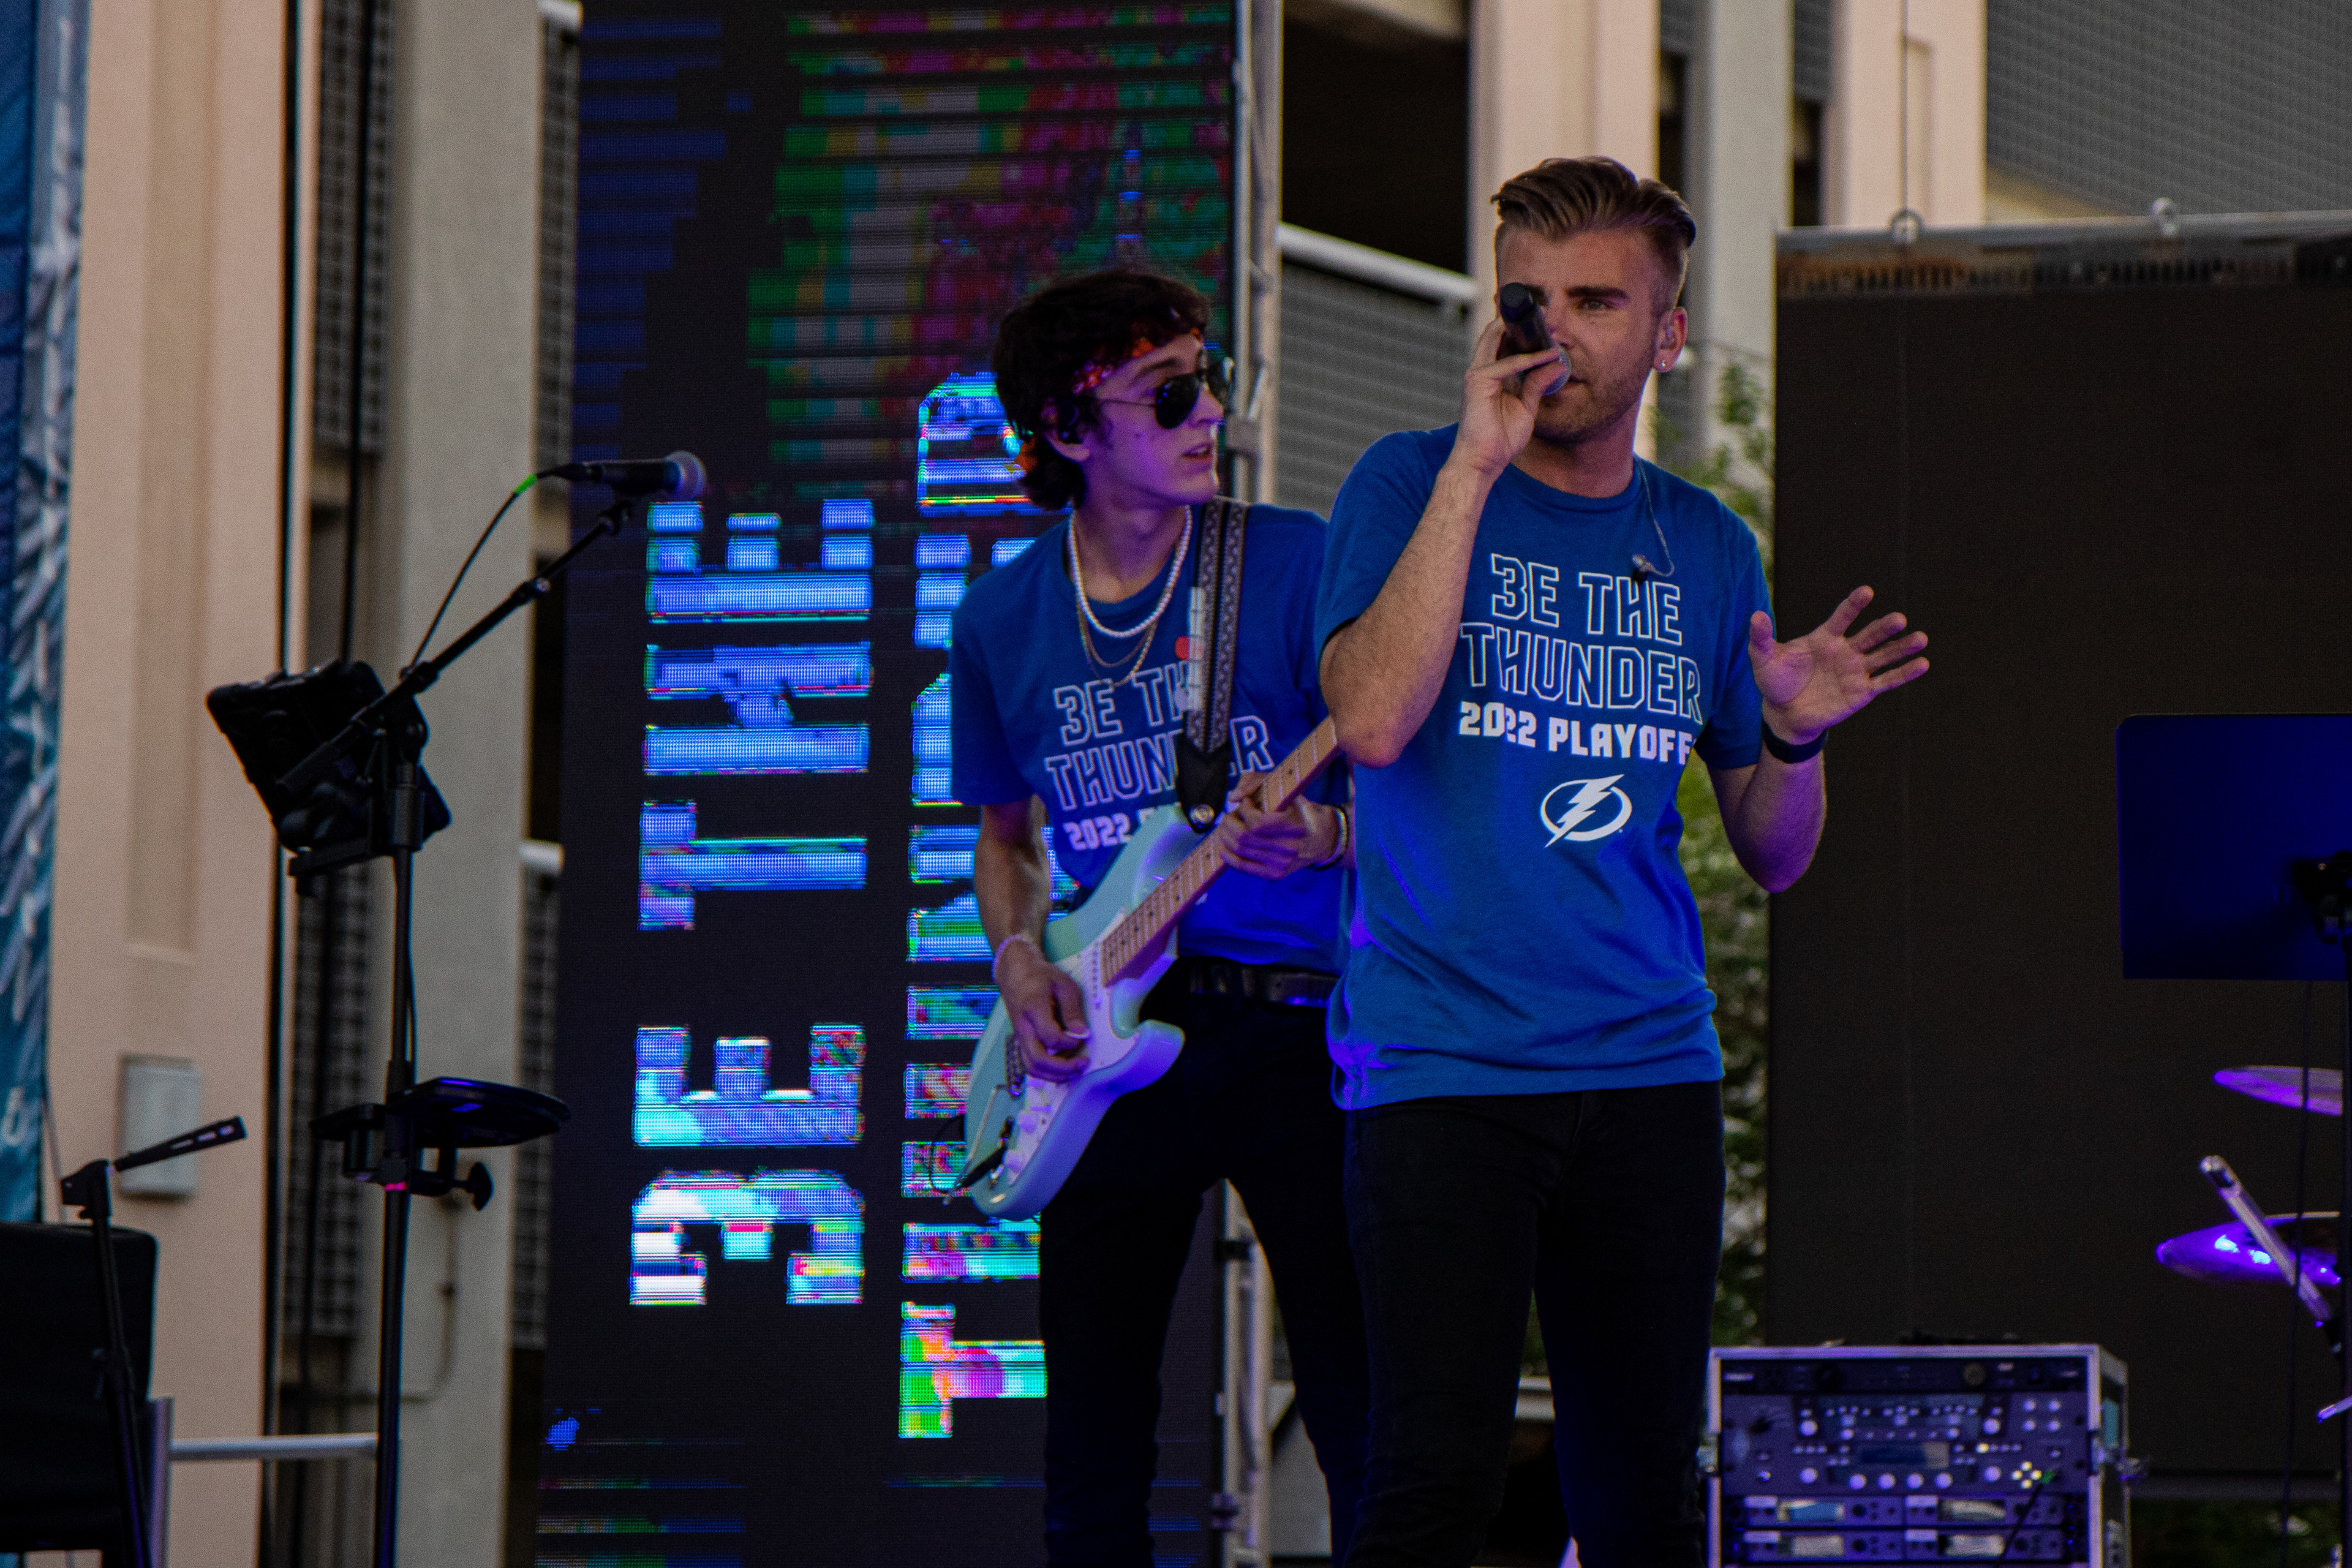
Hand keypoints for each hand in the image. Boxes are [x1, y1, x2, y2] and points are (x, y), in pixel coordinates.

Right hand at [996, 939, 1090, 1081]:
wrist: (1015, 974)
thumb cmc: (1041, 976)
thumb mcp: (1063, 984)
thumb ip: (1072, 1009)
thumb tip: (1081, 1033)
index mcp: (1034, 1009)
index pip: (1050, 1037)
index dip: (1069, 1042)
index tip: (1082, 1037)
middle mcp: (1023, 1027)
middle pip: (1037, 1059)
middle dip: (1062, 1068)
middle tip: (1081, 1064)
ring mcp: (1020, 1036)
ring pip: (1031, 1067)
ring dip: (1053, 1075)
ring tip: (1073, 1071)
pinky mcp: (1021, 1041)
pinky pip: (1030, 1063)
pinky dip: (1046, 1072)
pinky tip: (1062, 1068)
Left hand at [1211, 774, 1335, 878]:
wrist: (1320, 839)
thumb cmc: (1298, 810)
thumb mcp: (1286, 790)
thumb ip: (1257, 781)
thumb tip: (1233, 797)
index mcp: (1295, 825)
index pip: (1257, 823)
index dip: (1244, 811)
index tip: (1245, 803)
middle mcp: (1290, 847)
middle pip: (1244, 837)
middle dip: (1229, 823)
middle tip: (1229, 815)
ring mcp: (1282, 863)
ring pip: (1240, 851)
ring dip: (1226, 837)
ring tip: (1226, 828)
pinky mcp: (1275, 874)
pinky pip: (1243, 867)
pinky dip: (1228, 857)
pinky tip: (1223, 847)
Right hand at [1446, 317, 1563, 481]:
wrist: (1483, 461)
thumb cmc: (1499, 439)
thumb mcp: (1526, 407)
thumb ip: (1537, 384)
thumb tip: (1557, 364)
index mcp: (1491, 375)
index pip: (1503, 342)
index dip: (1523, 330)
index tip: (1548, 323)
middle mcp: (1481, 370)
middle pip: (1497, 333)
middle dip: (1521, 321)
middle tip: (1548, 312)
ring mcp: (1477, 374)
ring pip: (1496, 338)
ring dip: (1523, 329)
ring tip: (1548, 322)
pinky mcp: (1478, 382)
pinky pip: (1507, 364)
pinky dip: (1528, 358)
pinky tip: (1547, 354)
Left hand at [1746, 586, 1928, 746]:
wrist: (1784, 713)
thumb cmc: (1775, 682)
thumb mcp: (1764, 659)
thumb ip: (1761, 638)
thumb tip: (1755, 615)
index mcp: (1824, 638)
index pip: (1842, 617)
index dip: (1853, 605)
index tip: (1867, 592)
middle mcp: (1845, 650)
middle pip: (1869, 635)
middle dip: (1884, 628)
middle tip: (1900, 619)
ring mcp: (1856, 670)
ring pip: (1883, 656)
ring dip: (1902, 647)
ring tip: (1921, 638)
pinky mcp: (1862, 692)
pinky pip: (1887, 681)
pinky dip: (1904, 673)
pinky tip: (1923, 664)